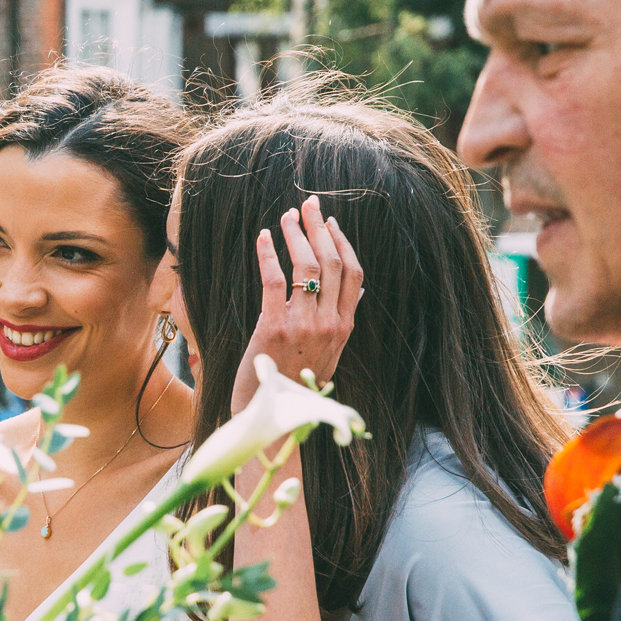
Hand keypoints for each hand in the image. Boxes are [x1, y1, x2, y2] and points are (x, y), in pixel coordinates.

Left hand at [233, 195, 363, 414]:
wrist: (270, 415)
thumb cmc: (294, 382)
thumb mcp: (329, 354)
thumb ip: (342, 321)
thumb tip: (358, 293)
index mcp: (344, 327)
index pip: (354, 274)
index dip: (343, 243)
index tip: (330, 222)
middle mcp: (329, 324)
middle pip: (332, 262)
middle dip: (319, 228)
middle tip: (308, 205)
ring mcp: (303, 326)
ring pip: (306, 265)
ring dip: (295, 234)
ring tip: (285, 216)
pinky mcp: (274, 328)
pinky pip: (274, 280)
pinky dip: (268, 253)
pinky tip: (262, 237)